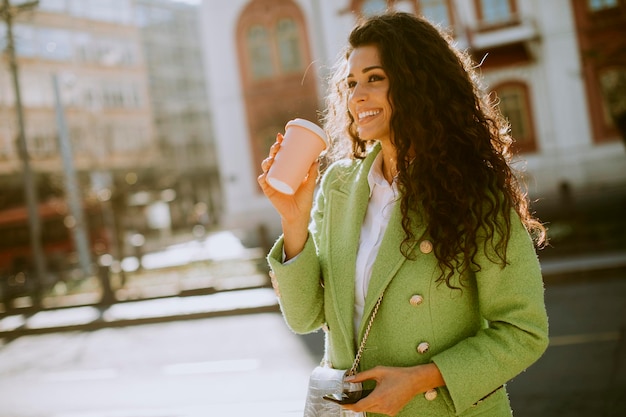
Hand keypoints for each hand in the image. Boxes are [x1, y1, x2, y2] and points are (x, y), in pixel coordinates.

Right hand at [257, 133, 318, 258]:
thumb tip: (317, 160)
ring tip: (273, 158)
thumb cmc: (304, 199)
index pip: (280, 154)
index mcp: (285, 169)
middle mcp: (277, 174)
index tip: (281, 135)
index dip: (278, 144)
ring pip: (266, 168)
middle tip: (278, 145)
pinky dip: (263, 177)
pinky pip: (263, 182)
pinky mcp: (269, 191)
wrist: (299, 214)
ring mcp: (272, 181)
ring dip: (267, 161)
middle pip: (272, 158)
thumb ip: (313, 173)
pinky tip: (265, 174)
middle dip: (273, 150)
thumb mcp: (310, 184)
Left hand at [341, 364, 444, 415]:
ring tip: (370, 393)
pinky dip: (376, 405)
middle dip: (358, 403)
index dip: (348, 406)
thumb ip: (361, 376)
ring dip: (368, 403)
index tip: (341, 404)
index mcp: (378, 397)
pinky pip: (380, 410)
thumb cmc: (397, 375)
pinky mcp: (392, 412)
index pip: (358, 407)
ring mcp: (388, 411)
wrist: (414, 381)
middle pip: (364, 408)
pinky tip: (380, 396)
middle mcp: (383, 406)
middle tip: (353, 396)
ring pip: (372, 410)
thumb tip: (349, 379)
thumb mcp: (378, 372)